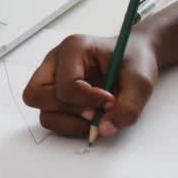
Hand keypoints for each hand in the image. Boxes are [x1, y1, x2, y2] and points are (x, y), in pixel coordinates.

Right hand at [21, 32, 159, 138]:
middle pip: (36, 95)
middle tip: (94, 113)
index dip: (88, 100)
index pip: (65, 84)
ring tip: (95, 117)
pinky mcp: (55, 94)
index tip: (110, 101)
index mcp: (73, 48)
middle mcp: (55, 61)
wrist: (135, 59)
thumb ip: (128, 107)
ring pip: (43, 112)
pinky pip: (52, 118)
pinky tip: (90, 117)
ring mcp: (52, 78)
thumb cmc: (134, 61)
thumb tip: (104, 129)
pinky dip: (70, 124)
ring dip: (69, 122)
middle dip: (68, 111)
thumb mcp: (141, 81)